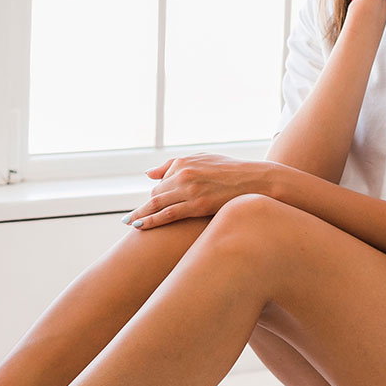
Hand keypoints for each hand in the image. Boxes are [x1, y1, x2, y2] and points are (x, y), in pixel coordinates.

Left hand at [123, 154, 271, 229]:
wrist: (256, 180)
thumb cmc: (231, 170)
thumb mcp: (202, 159)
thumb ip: (174, 164)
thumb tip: (149, 174)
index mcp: (183, 162)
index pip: (160, 182)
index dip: (156, 196)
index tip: (150, 207)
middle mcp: (183, 174)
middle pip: (156, 194)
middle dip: (146, 207)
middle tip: (132, 220)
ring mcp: (189, 190)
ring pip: (157, 204)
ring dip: (140, 215)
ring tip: (129, 224)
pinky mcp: (197, 205)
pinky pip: (168, 214)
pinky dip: (151, 220)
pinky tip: (140, 227)